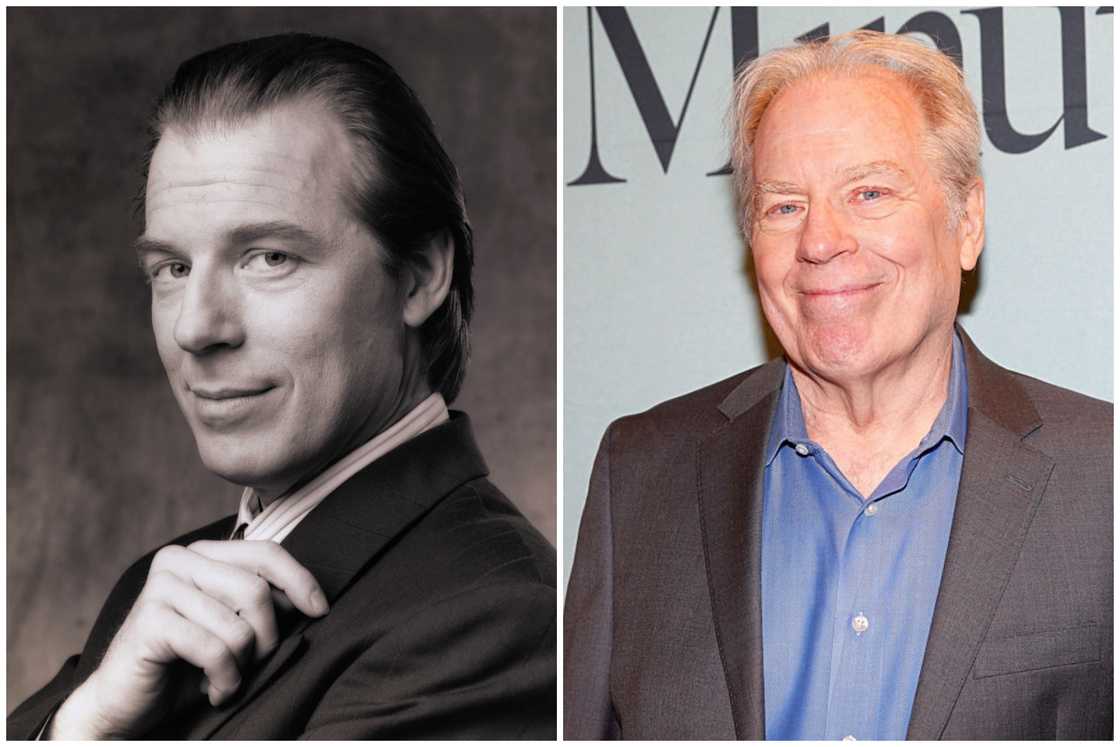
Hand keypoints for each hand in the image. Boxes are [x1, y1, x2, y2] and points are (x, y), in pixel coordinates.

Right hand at [47, 540, 327, 739]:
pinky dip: (224, 679)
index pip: (266, 553)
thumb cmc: (185, 664)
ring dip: (242, 665)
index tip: (320, 610)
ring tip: (225, 679)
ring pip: (238, 626)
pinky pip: (214, 649)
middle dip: (266, 637)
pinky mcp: (150, 620)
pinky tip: (212, 690)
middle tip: (252, 663)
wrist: (125, 702)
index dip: (300, 581)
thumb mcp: (231, 626)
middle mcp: (179, 559)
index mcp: (202, 553)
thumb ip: (261, 603)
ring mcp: (161, 587)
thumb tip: (310, 599)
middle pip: (257, 591)